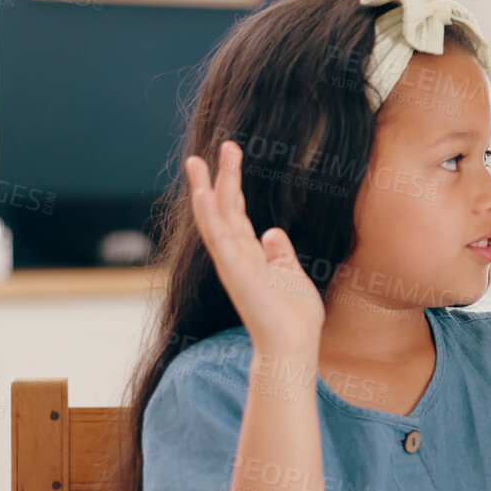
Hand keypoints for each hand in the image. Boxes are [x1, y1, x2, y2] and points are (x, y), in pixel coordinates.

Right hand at [184, 140, 325, 351]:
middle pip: (223, 209)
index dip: (232, 183)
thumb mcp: (291, 274)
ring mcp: (232, 264)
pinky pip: (220, 240)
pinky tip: (203, 194)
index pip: (235, 212)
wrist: (294, 346)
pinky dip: (210, 217)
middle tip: (221, 145)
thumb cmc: (293, 316)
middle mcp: (235, 256)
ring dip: (205, 189)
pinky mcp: (236, 273)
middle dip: (219, 177)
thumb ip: (279, 253)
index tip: (232, 153)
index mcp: (248, 254)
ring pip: (214, 220)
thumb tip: (272, 232)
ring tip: (197, 161)